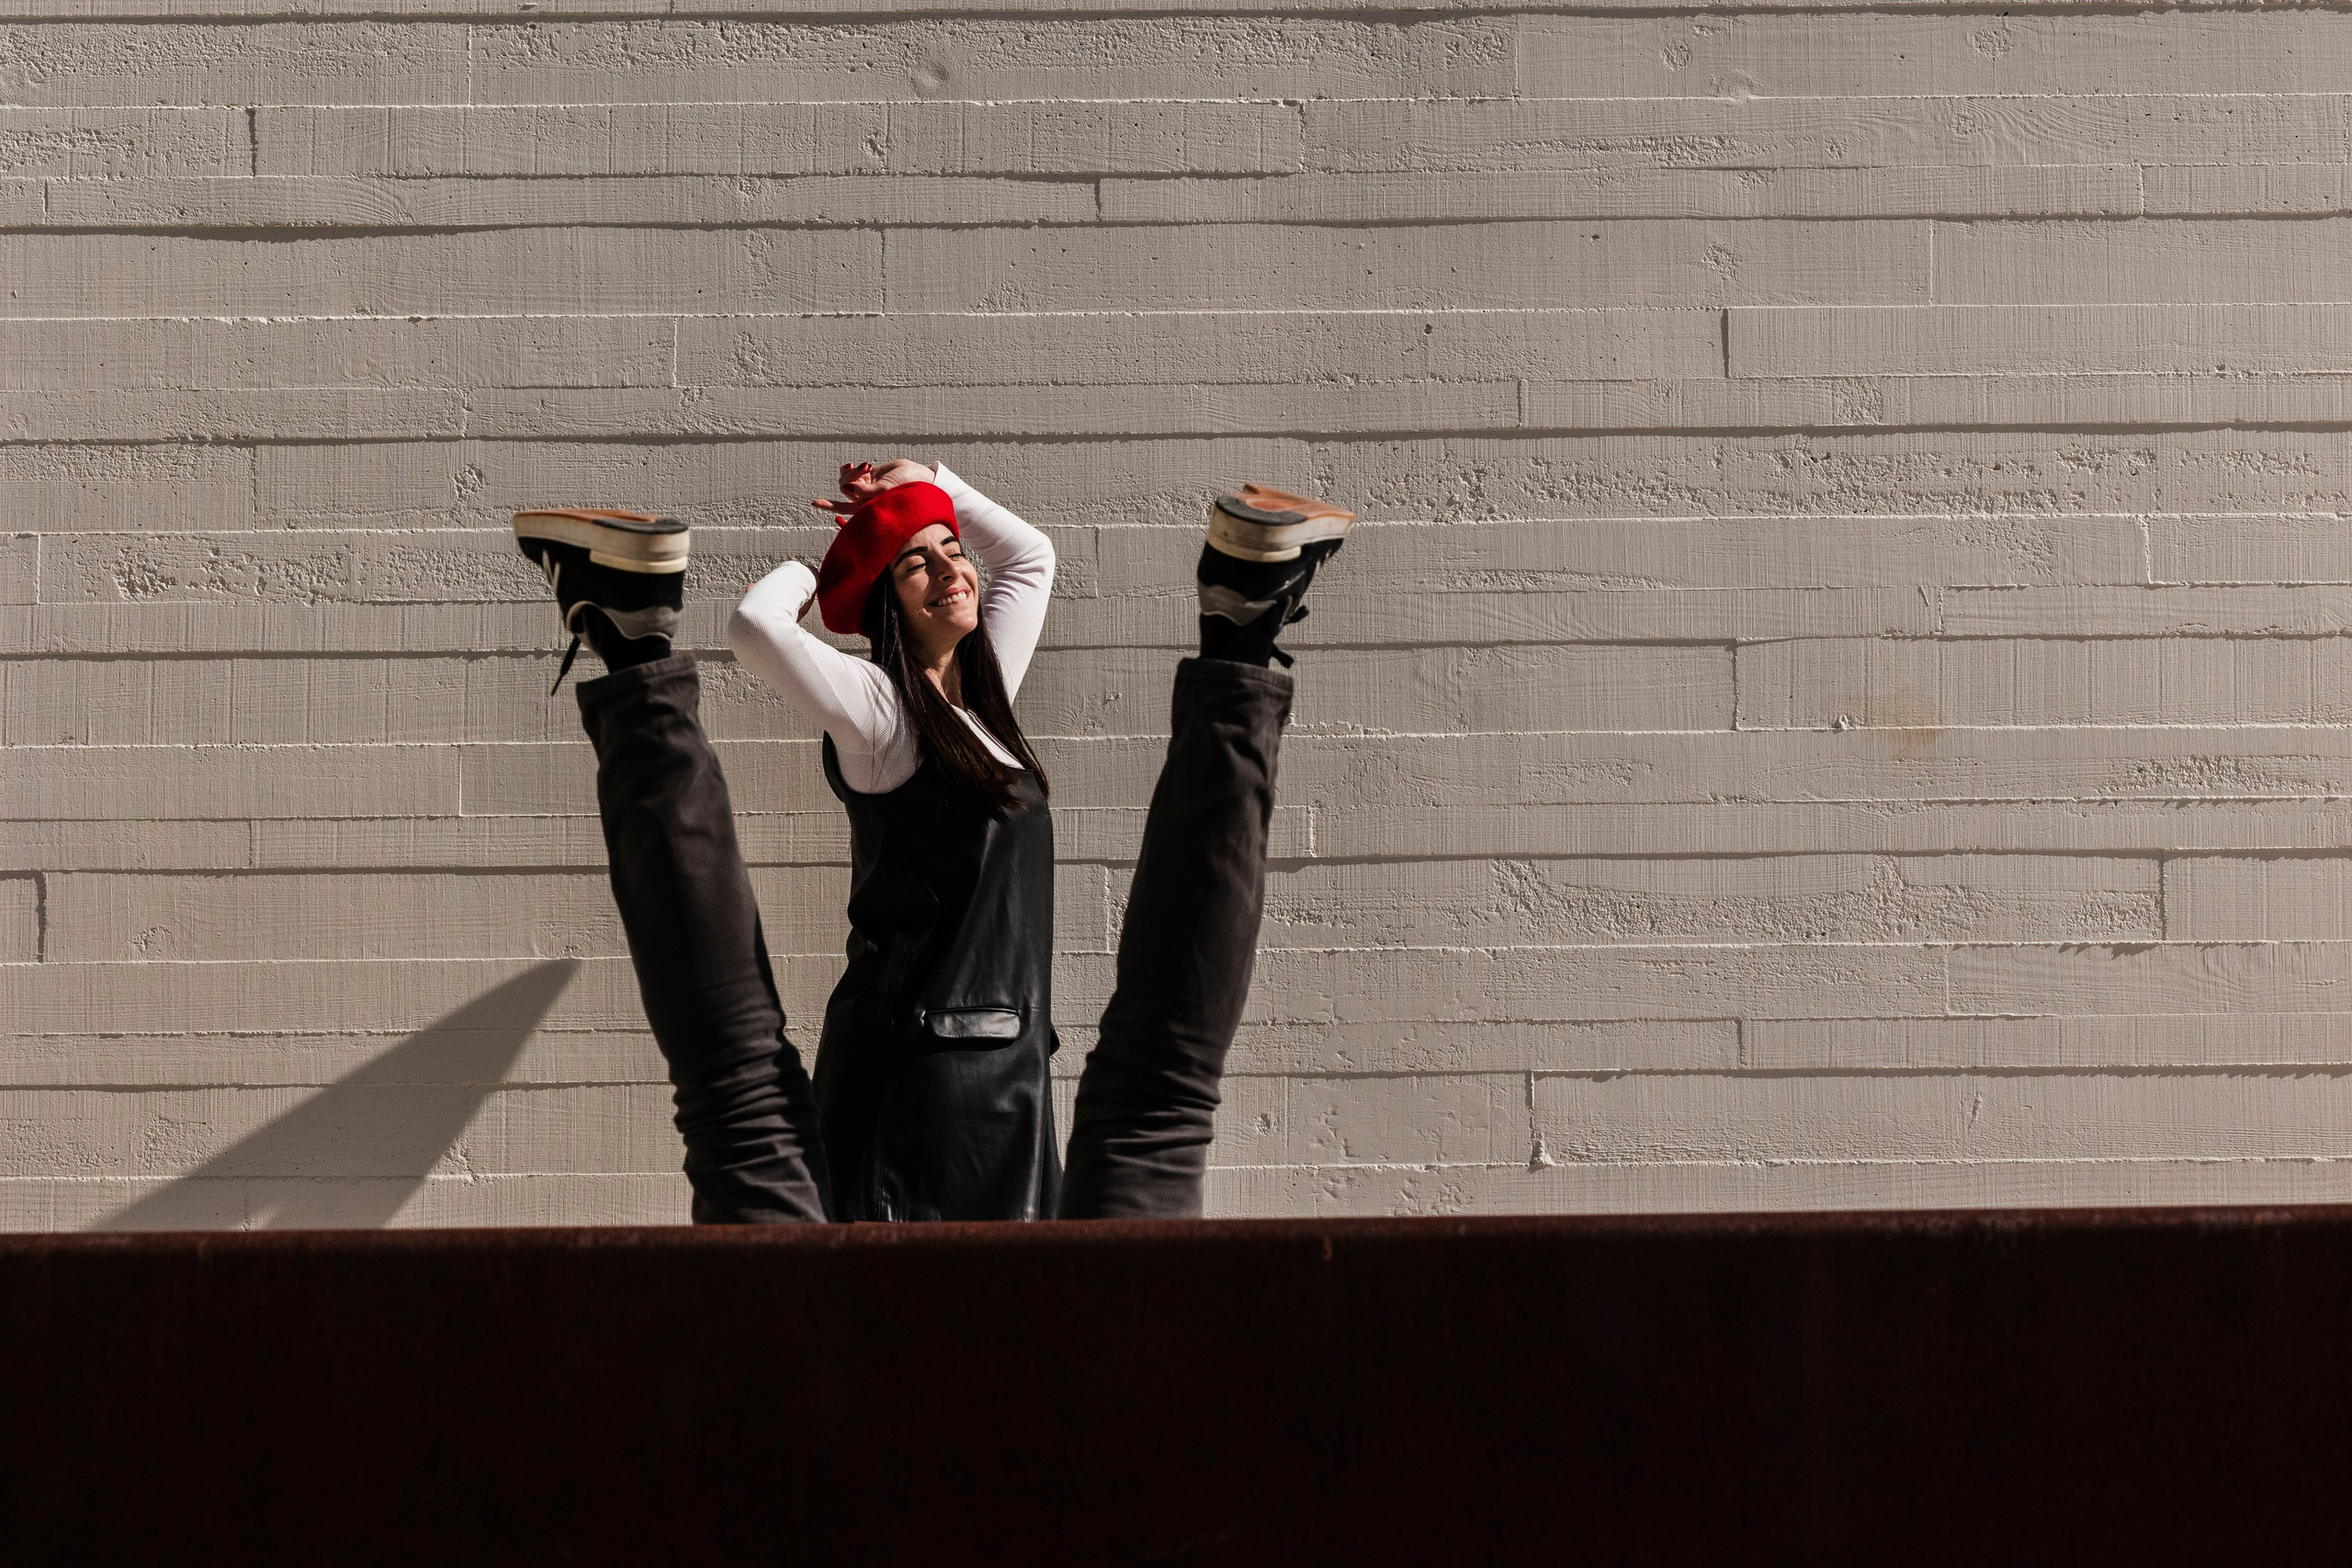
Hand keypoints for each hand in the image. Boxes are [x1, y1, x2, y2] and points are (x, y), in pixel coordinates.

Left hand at [811, 458, 934, 515]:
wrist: (918, 476)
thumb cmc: (906, 487)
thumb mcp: (885, 490)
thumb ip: (864, 490)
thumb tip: (845, 486)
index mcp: (867, 508)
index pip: (843, 508)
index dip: (829, 505)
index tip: (813, 502)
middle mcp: (864, 500)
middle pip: (845, 488)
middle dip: (852, 476)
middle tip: (865, 467)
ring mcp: (865, 488)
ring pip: (847, 479)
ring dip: (854, 471)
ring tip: (867, 466)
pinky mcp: (867, 477)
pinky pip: (850, 472)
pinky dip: (851, 468)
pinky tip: (858, 464)